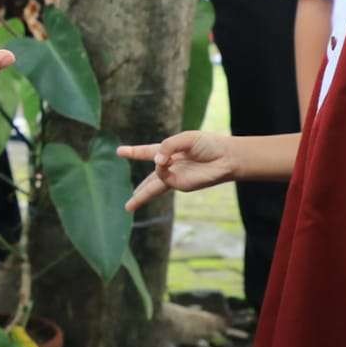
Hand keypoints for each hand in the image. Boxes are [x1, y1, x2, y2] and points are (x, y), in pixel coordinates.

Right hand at [119, 131, 238, 210]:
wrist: (226, 158)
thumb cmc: (208, 145)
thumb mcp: (185, 138)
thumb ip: (167, 146)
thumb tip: (156, 163)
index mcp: (169, 151)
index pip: (148, 152)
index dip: (134, 152)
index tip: (119, 151)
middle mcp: (170, 166)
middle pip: (149, 179)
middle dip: (138, 191)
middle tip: (127, 206)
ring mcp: (174, 177)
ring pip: (152, 187)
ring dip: (140, 193)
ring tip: (128, 207)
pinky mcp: (180, 184)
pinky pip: (162, 178)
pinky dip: (160, 169)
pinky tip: (164, 163)